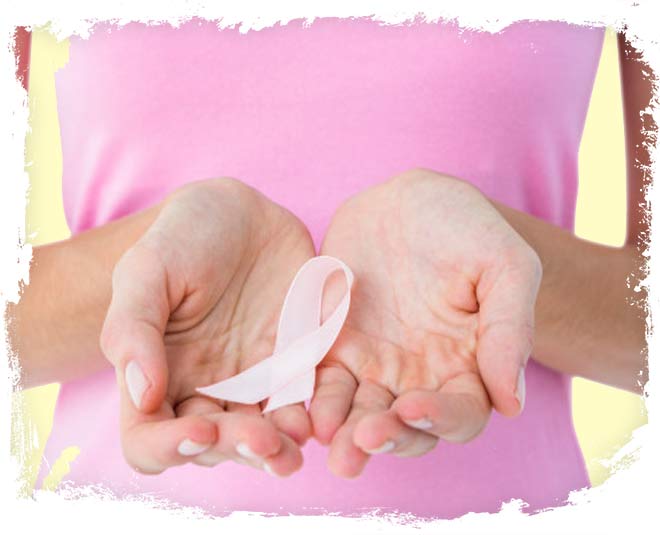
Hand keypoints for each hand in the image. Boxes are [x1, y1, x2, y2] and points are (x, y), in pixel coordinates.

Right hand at [100, 178, 314, 475]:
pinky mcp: (293, 364)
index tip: (199, 430)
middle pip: (212, 447)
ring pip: (259, 437)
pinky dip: (308, 416)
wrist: (239, 214)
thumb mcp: (146, 270)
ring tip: (292, 446)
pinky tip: (316, 417)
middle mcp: (202, 389)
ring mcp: (251, 381)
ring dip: (274, 451)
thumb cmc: (180, 238)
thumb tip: (142, 396)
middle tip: (260, 438)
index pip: (147, 439)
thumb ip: (134, 329)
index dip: (168, 448)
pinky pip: (301, 402)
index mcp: (156, 375)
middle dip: (234, 449)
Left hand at [311, 168, 541, 477]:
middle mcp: (419, 376)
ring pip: (358, 413)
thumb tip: (511, 403)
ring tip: (329, 437)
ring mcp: (373, 364)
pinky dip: (312, 396)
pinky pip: (321, 379)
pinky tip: (302, 406)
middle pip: (406, 428)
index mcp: (467, 366)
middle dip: (386, 438)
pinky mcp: (334, 345)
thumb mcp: (504, 265)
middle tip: (364, 440)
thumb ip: (510, 329)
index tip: (414, 408)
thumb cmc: (466, 229)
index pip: (461, 413)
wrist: (409, 200)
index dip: (441, 419)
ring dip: (345, 431)